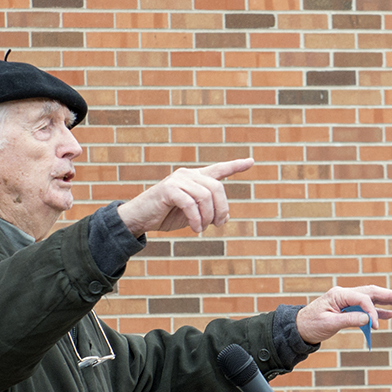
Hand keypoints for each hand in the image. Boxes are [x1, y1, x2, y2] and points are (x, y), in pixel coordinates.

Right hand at [116, 158, 253, 235]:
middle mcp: (188, 174)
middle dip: (222, 209)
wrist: (140, 218)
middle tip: (218, 225)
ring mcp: (178, 180)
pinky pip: (190, 204)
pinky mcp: (168, 189)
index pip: (218, 169)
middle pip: (217, 188)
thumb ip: (208, 212)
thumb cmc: (166, 215)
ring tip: (202, 229)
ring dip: (207, 217)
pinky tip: (194, 228)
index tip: (251, 161)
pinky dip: (196, 219)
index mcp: (195, 178)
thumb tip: (226, 216)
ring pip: (205, 196)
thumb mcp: (193, 215)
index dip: (235, 166)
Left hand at [296, 285, 391, 345]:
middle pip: (370, 292)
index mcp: (339, 294)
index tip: (375, 326)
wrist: (298, 328)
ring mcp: (345, 300)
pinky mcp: (346, 308)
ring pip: (370, 298)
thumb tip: (368, 320)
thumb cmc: (311, 325)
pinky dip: (377, 311)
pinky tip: (389, 314)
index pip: (362, 299)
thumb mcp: (329, 324)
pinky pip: (364, 307)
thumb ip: (349, 321)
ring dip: (386, 300)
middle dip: (389, 295)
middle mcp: (344, 294)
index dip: (372, 312)